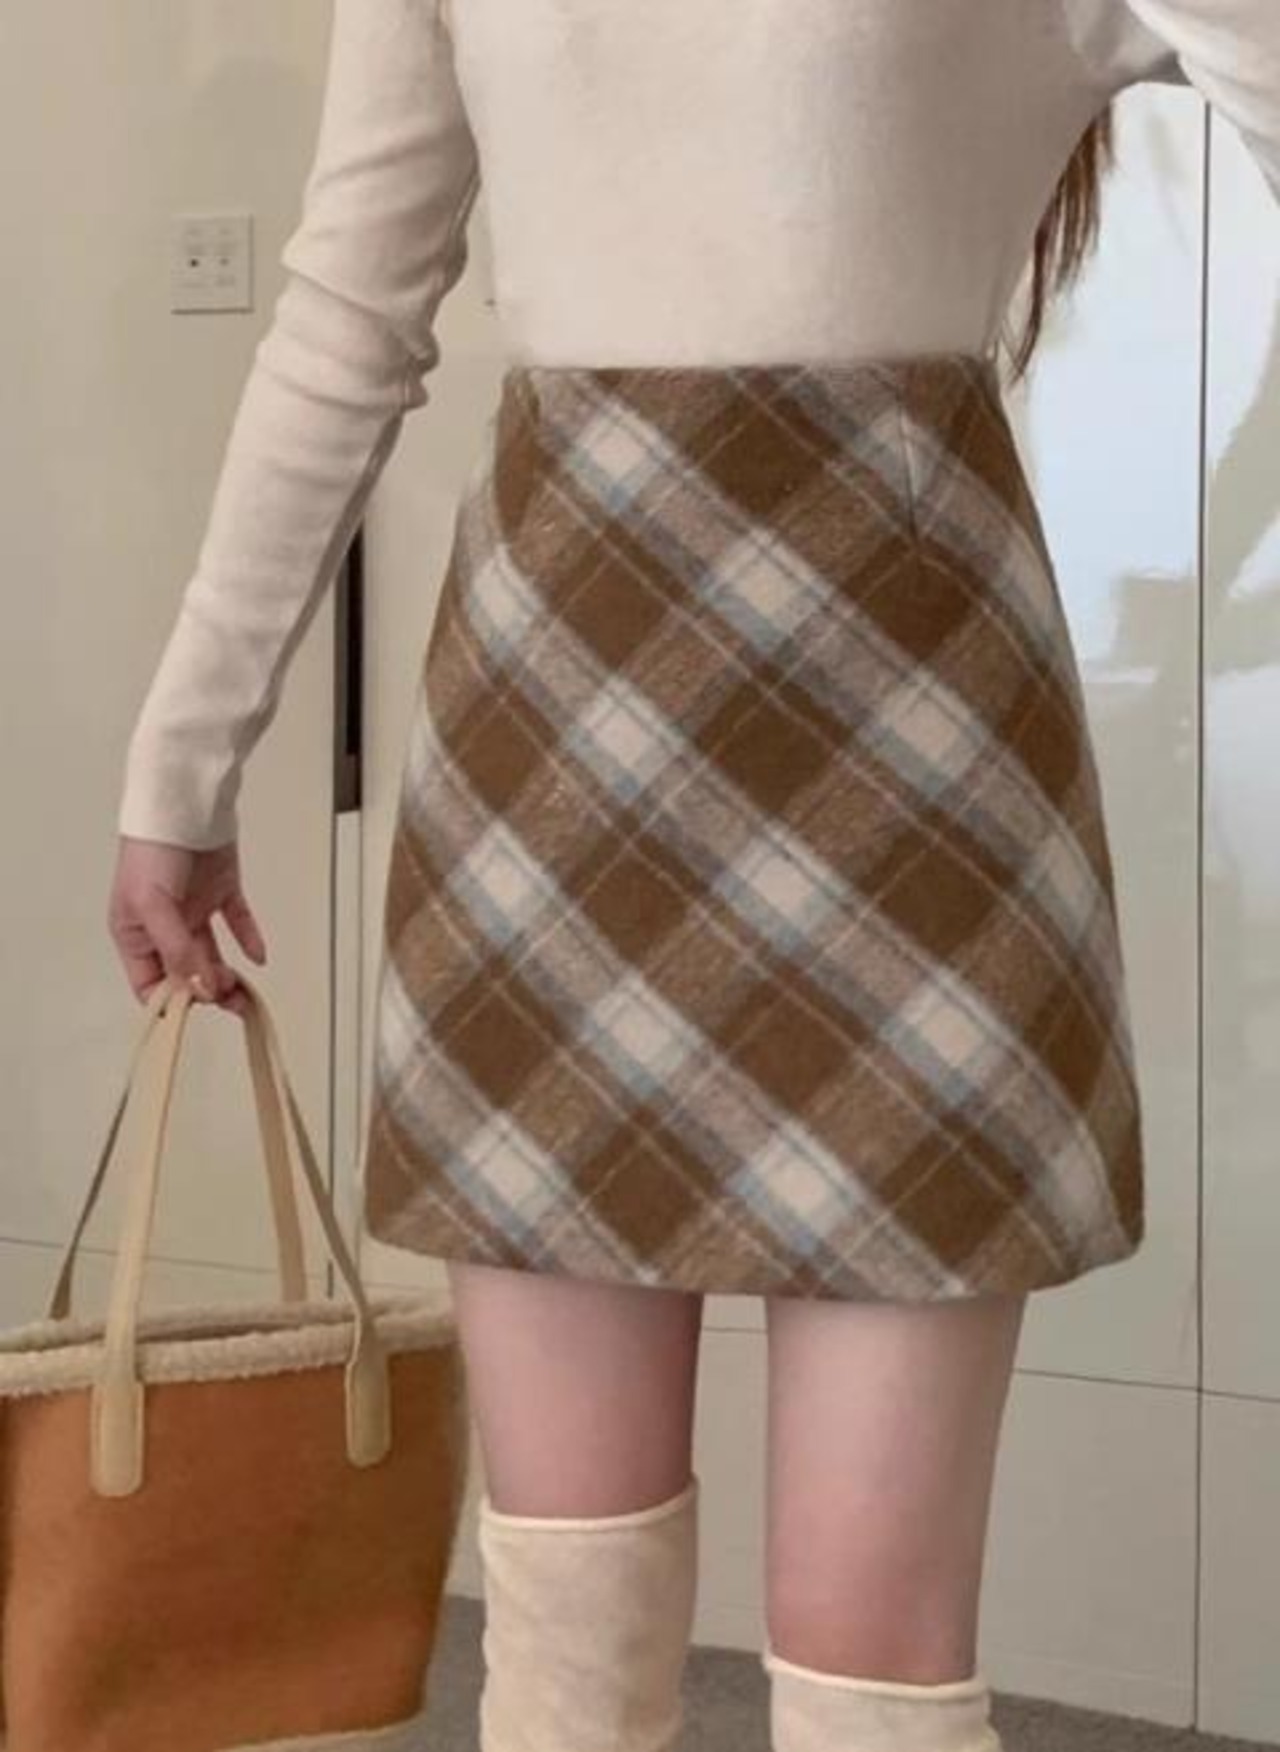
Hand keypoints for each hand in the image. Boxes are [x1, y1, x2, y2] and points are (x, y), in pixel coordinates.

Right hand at [107, 835, 266, 1017]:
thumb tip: (200, 987)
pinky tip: (259, 956)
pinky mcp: (220, 890)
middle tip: (231, 1002)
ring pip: (212, 954)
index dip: (173, 1000)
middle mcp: (163, 925)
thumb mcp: (152, 904)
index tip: (197, 1009)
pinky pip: (237, 922)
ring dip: (228, 976)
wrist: (185, 801)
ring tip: (247, 995)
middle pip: (185, 973)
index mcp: (135, 932)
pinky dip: (249, 939)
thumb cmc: (153, 849)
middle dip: (206, 991)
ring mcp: (193, 908)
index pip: (149, 983)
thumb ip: (177, 949)